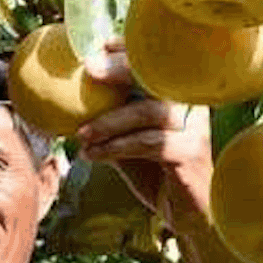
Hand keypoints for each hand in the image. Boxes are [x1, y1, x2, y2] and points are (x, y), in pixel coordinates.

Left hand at [77, 41, 213, 234]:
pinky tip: (93, 155)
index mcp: (178, 95)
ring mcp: (195, 127)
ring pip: (149, 111)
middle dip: (121, 68)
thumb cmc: (158, 174)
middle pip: (157, 77)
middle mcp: (191, 105)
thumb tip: (68, 103)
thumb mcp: (128, 142)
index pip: (156, 63)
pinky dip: (117, 146)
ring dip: (109, 121)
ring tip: (81, 135)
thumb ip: (111, 121)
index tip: (98, 47)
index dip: (129, 49)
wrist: (189, 215)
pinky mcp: (191, 152)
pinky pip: (150, 142)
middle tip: (90, 70)